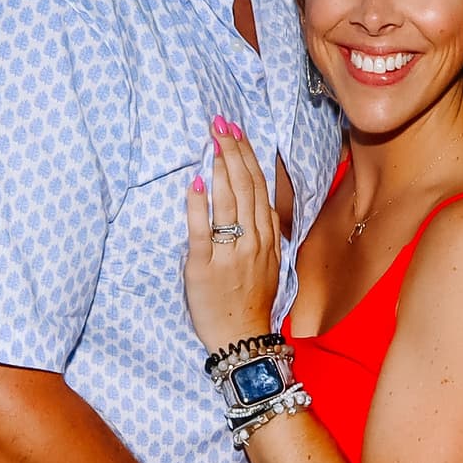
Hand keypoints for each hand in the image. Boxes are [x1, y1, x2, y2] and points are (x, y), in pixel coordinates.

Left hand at [182, 117, 281, 350]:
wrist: (243, 339)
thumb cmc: (250, 301)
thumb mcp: (267, 262)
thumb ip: (259, 231)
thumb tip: (248, 200)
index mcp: (267, 237)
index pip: (259, 186)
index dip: (248, 156)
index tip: (237, 131)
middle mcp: (253, 240)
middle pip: (245, 186)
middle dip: (233, 150)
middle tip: (220, 123)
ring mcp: (230, 253)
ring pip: (229, 202)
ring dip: (220, 168)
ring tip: (212, 141)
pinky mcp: (205, 267)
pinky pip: (202, 231)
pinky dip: (199, 205)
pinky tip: (195, 182)